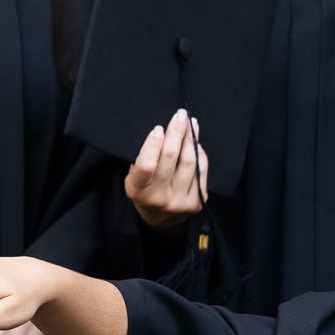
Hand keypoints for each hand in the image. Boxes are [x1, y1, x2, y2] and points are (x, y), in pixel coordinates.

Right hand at [124, 109, 207, 229]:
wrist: (160, 219)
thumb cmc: (144, 190)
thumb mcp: (134, 177)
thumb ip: (143, 157)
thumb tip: (160, 129)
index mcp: (139, 190)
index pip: (147, 166)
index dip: (153, 145)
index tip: (158, 128)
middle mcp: (159, 198)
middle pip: (172, 159)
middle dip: (176, 133)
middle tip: (180, 115)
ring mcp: (180, 202)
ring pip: (189, 162)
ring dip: (190, 139)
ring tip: (190, 123)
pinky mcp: (196, 203)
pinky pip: (201, 171)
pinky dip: (199, 153)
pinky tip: (196, 141)